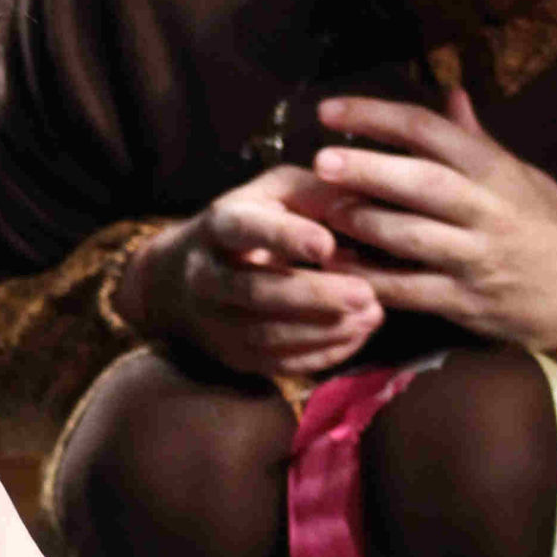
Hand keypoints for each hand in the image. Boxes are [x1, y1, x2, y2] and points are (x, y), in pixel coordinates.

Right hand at [113, 165, 384, 377]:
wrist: (184, 279)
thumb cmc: (253, 223)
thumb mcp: (276, 192)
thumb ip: (316, 193)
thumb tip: (363, 203)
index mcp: (219, 225)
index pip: (245, 229)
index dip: (284, 237)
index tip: (326, 244)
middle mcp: (207, 276)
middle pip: (256, 291)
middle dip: (314, 295)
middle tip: (366, 293)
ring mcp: (216, 321)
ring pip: (268, 335)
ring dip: (324, 330)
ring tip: (372, 315)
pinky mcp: (234, 355)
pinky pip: (279, 363)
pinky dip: (323, 353)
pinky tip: (358, 333)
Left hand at [306, 88, 556, 347]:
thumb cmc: (539, 221)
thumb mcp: (519, 174)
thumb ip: (475, 139)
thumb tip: (449, 92)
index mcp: (493, 170)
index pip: (431, 131)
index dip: (377, 116)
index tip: (329, 111)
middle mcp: (485, 211)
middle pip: (422, 184)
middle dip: (368, 170)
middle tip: (321, 161)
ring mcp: (474, 258)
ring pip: (411, 238)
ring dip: (362, 224)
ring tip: (318, 210)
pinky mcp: (463, 301)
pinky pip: (409, 290)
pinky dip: (369, 279)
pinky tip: (333, 266)